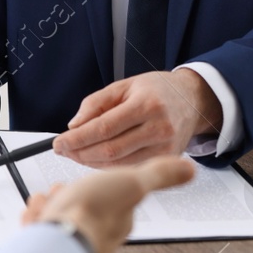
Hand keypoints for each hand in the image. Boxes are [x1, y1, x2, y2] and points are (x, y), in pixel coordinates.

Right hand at [21, 155, 194, 252]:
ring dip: (51, 204)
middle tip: (66, 191)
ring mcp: (71, 241)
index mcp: (119, 218)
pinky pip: (40, 227)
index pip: (110, 196)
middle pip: (81, 205)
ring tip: (51, 202)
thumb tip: (190, 169)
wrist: (61, 238)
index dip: (99, 184)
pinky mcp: (48, 247)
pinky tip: (39, 215)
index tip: (92, 179)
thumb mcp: (135, 181)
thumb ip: (160, 174)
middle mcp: (96, 233)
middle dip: (69, 194)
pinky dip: (37, 218)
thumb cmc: (95, 211)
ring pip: (58, 215)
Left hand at [54, 69, 220, 167]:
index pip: (104, 127)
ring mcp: (165, 148)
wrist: (192, 100)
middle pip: (110, 150)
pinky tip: (96, 158)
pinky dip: (108, 166)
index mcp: (146, 105)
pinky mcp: (167, 160)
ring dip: (91, 162)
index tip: (59, 142)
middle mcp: (158, 128)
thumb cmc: (158, 90)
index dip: (78, 138)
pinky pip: (130, 168)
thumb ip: (97, 103)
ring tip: (76, 154)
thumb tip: (74, 125)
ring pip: (118, 164)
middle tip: (63, 150)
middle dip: (80, 153)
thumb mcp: (125, 85)